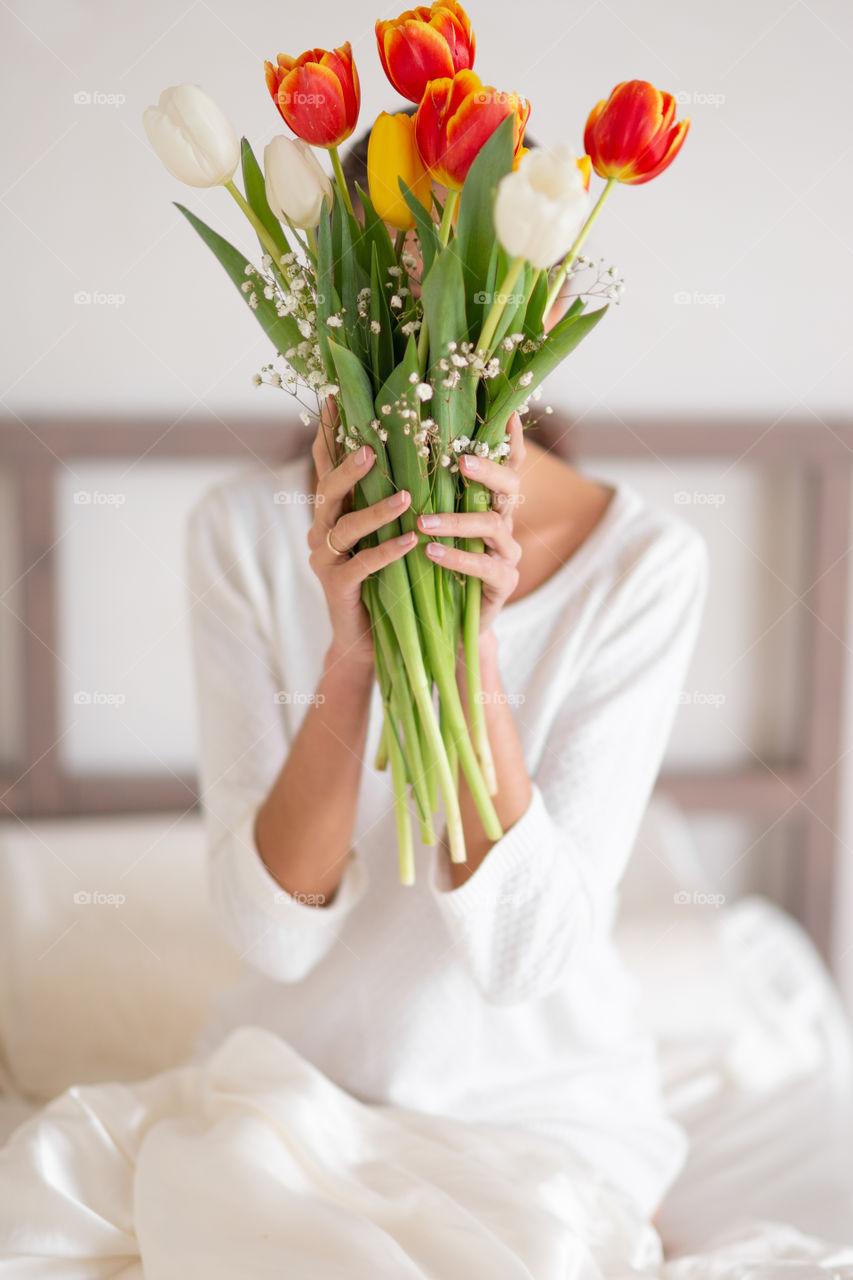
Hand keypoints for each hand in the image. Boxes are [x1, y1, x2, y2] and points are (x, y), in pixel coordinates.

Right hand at [307, 397, 416, 666]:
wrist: (372, 638)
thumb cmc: (385, 577)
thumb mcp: (384, 530)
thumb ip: (387, 494)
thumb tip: (415, 445)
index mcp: (331, 511)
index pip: (325, 465)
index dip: (327, 434)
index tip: (333, 398)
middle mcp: (321, 531)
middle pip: (327, 491)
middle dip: (348, 468)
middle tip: (371, 448)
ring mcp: (326, 561)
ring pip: (346, 528)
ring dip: (376, 511)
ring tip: (407, 497)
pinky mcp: (338, 588)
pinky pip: (363, 566)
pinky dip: (386, 552)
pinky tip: (410, 543)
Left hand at [416, 412, 524, 633]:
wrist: (446, 622)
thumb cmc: (432, 564)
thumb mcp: (428, 521)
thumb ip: (424, 488)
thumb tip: (395, 441)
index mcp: (488, 500)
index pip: (506, 462)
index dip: (510, 439)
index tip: (509, 413)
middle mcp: (504, 521)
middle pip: (511, 485)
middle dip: (488, 470)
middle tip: (460, 462)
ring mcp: (507, 552)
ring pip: (494, 525)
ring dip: (457, 520)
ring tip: (422, 522)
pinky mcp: (503, 583)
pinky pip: (486, 566)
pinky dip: (458, 558)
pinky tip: (431, 553)